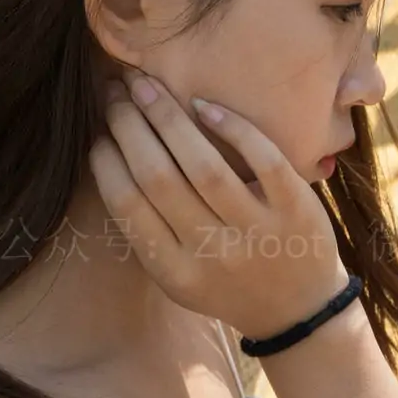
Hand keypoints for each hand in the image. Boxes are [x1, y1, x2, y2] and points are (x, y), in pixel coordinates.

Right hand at [89, 69, 350, 342]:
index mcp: (175, 271)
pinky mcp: (297, 210)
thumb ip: (149, 230)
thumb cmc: (228, 283)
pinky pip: (263, 160)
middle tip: (116, 92)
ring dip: (169, 118)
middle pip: (159, 178)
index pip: (127, 205)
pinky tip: (205, 105)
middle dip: (130, 126)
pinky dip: (232, 128)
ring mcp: (258, 231)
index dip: (106, 161)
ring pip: (205, 166)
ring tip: (147, 86)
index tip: (96, 130)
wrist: (301, 311)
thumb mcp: (179, 276)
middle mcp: (213, 253)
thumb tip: (109, 156)